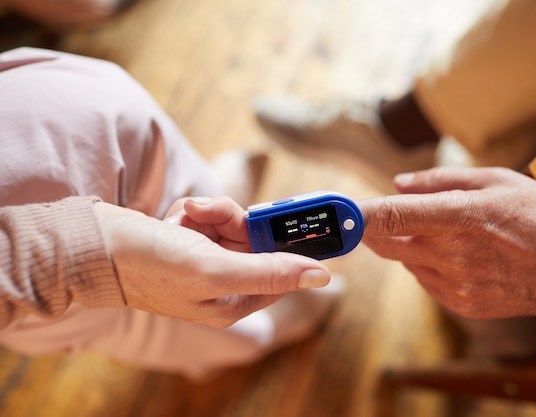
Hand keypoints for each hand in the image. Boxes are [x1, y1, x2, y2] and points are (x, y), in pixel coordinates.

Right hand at [94, 196, 329, 326]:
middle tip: (214, 214)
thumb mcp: (214, 270)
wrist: (96, 244)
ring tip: (186, 216)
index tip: (299, 218)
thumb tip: (321, 275)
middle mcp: (223, 284)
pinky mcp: (192, 241)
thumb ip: (269, 272)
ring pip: (234, 224)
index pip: (282, 272)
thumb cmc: (150, 264)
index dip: (290, 246)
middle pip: (257, 242)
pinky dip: (196, 211)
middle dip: (236, 221)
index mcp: (233, 303)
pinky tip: (176, 218)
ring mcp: (207, 260)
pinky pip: (211, 217)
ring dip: (213, 212)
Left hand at [359, 166, 535, 344]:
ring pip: (405, 261)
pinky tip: (456, 254)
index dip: (356, 214)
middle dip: (374, 229)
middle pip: (385, 243)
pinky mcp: (461, 305)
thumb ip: (440, 181)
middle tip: (381, 214)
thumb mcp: (497, 180)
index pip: (389, 216)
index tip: (336, 211)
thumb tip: (397, 184)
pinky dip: (427, 265)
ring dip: (408, 245)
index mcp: (459, 216)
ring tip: (445, 232)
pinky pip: (425, 281)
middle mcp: (451, 254)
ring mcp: (455, 284)